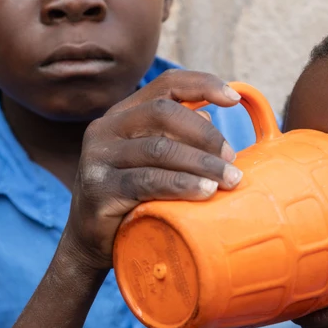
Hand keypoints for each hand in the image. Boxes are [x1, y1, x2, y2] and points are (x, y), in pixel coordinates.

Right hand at [62, 70, 244, 270]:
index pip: (166, 85)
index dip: (203, 84)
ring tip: (229, 180)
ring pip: (159, 149)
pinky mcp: (100, 189)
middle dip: (206, 134)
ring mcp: (98, 158)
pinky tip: (205, 192)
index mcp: (122, 115)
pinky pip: (147, 182)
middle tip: (232, 160)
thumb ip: (176, 137)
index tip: (235, 99)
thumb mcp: (153, 162)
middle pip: (164, 114)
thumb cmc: (133, 198)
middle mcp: (105, 129)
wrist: (91, 242)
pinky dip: (182, 184)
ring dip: (202, 163)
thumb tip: (208, 115)